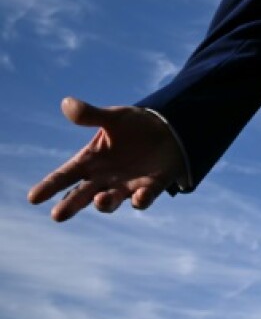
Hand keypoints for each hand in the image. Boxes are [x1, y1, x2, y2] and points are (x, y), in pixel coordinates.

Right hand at [28, 97, 185, 220]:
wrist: (169, 130)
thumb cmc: (134, 126)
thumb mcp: (114, 117)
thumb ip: (91, 115)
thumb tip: (67, 103)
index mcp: (90, 161)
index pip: (65, 175)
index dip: (49, 186)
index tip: (34, 197)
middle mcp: (105, 178)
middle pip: (83, 195)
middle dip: (71, 205)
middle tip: (58, 215)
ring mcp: (127, 185)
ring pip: (112, 201)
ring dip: (105, 203)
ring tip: (100, 199)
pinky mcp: (152, 187)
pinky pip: (145, 198)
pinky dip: (141, 199)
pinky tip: (139, 197)